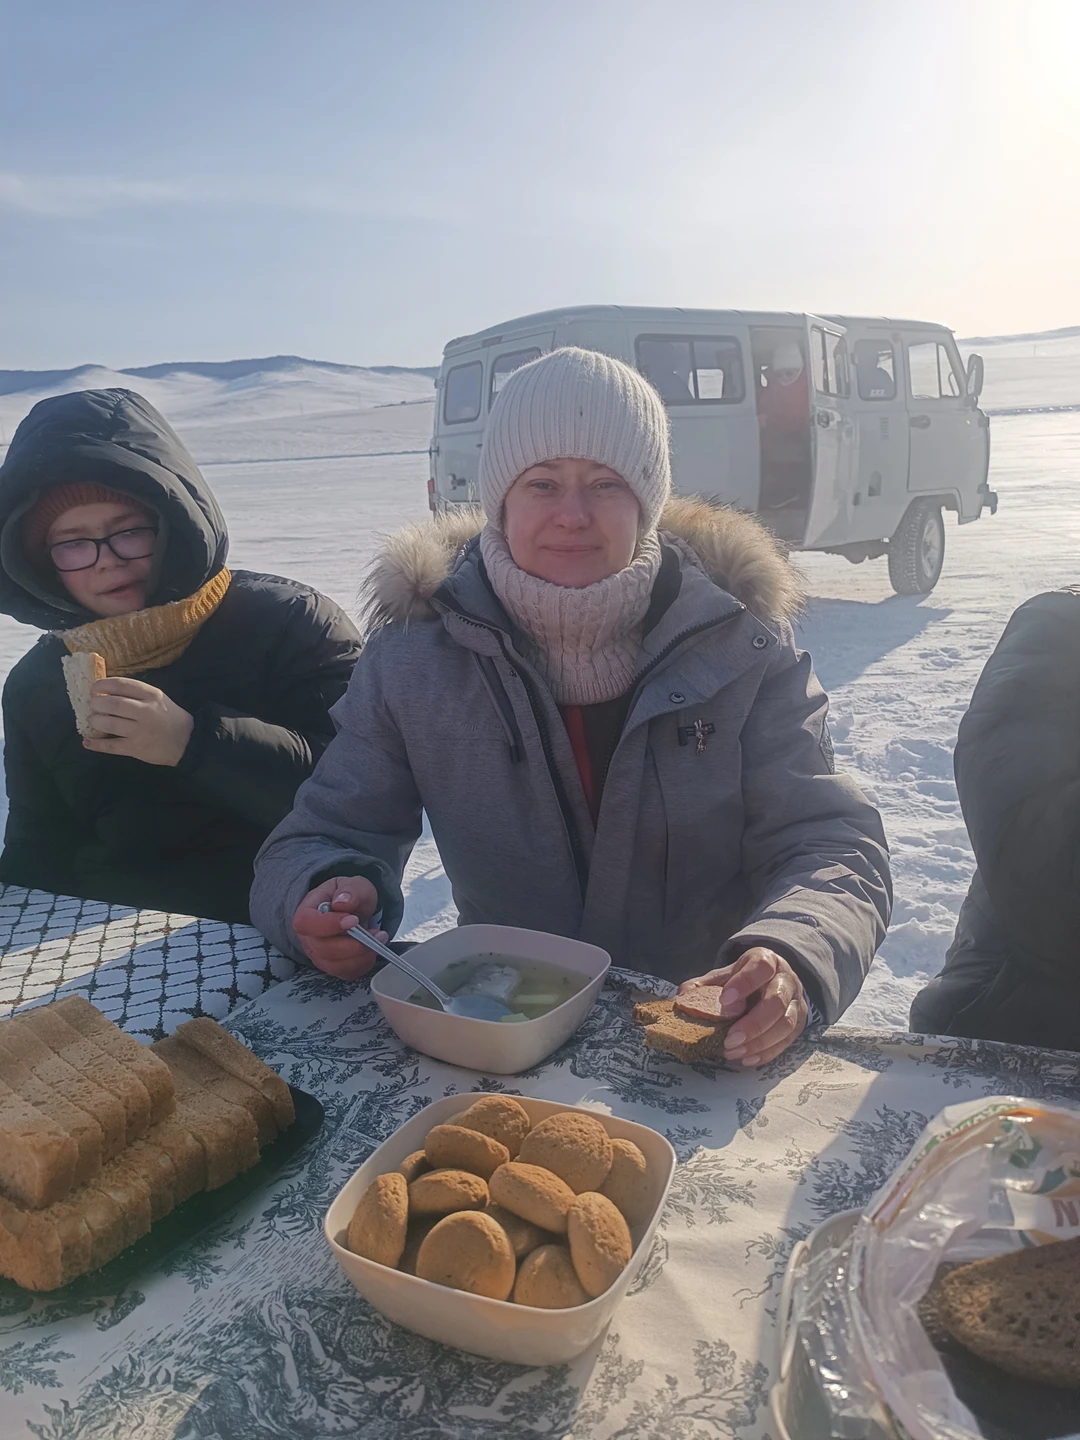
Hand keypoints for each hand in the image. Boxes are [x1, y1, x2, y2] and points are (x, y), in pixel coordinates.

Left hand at [84, 678, 193, 766]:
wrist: (188, 742)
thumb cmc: (170, 718)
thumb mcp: (159, 698)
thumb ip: (137, 694)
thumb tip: (106, 691)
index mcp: (152, 695)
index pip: (122, 685)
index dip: (103, 685)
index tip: (94, 688)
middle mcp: (146, 712)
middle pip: (114, 704)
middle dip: (97, 703)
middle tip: (92, 705)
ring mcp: (140, 731)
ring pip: (110, 723)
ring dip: (95, 720)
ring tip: (92, 720)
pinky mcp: (136, 748)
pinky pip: (112, 746)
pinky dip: (97, 744)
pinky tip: (87, 742)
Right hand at [292, 875, 386, 979]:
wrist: (354, 910)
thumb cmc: (348, 896)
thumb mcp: (353, 884)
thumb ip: (349, 890)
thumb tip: (342, 902)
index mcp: (306, 912)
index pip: (306, 923)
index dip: (328, 925)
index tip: (353, 920)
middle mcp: (308, 937)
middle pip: (322, 949)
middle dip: (352, 944)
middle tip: (374, 933)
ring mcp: (319, 955)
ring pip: (335, 965)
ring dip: (361, 955)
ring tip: (378, 939)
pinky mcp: (333, 967)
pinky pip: (346, 973)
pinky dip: (363, 964)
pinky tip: (372, 950)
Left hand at [678, 947, 808, 1067]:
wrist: (770, 981)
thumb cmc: (742, 980)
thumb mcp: (723, 976)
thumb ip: (704, 986)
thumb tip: (682, 998)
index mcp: (766, 960)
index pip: (760, 968)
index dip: (744, 983)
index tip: (725, 1000)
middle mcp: (786, 979)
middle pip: (777, 1001)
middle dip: (753, 1023)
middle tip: (729, 1040)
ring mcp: (795, 1002)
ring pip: (786, 1024)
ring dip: (759, 1042)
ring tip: (733, 1052)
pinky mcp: (798, 1023)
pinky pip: (788, 1041)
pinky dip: (767, 1053)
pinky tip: (747, 1059)